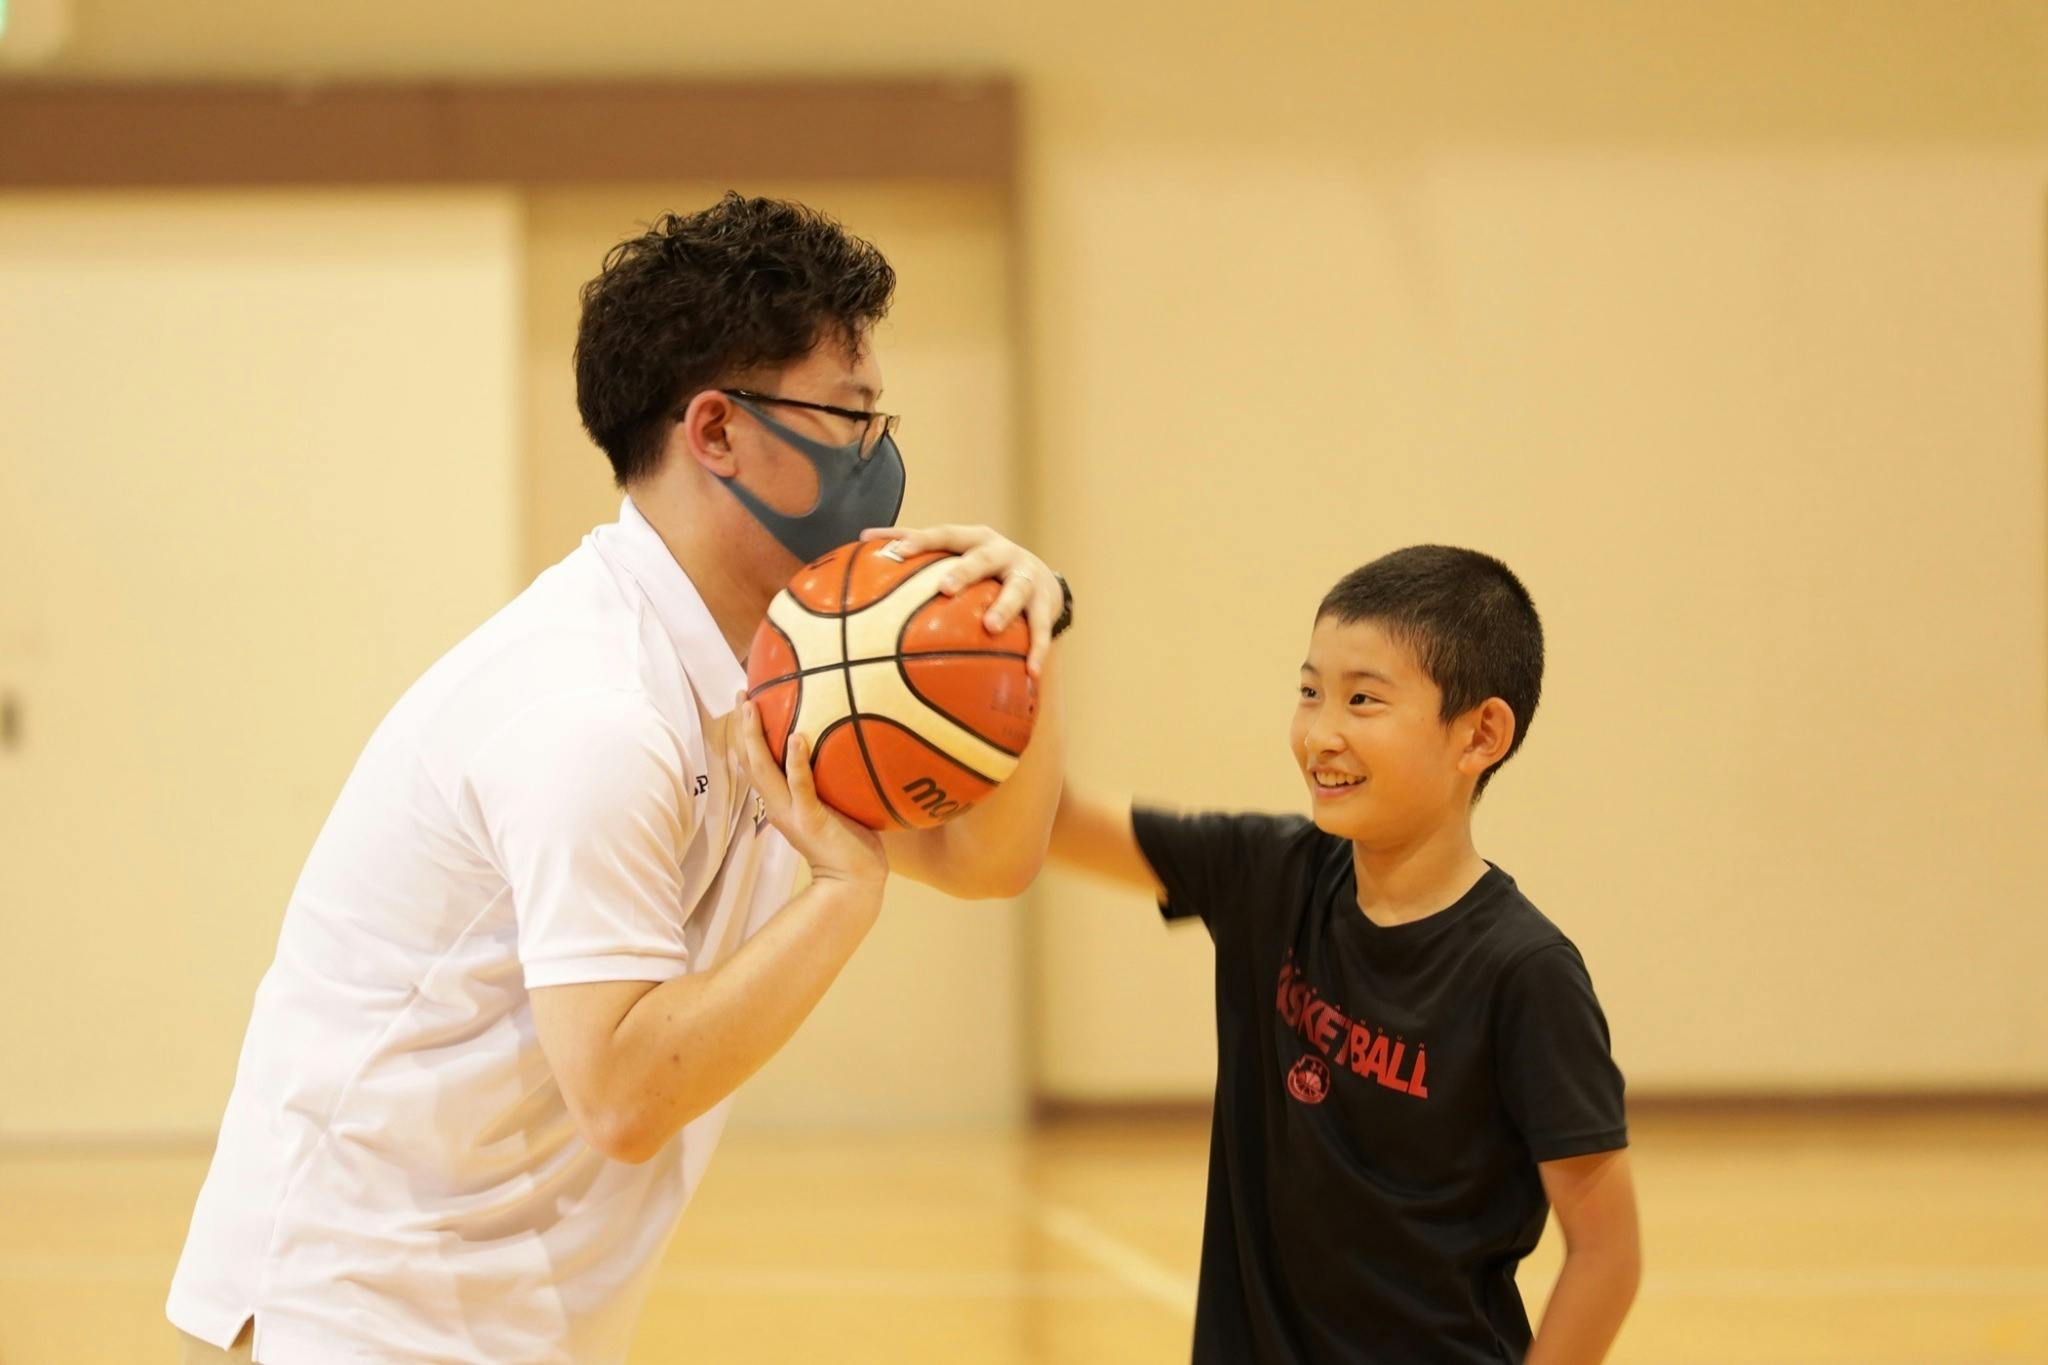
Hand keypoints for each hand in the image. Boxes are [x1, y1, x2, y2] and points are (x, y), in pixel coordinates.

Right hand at [734, 693, 888, 890]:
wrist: (855, 881)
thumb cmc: (850, 843)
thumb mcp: (833, 805)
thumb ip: (827, 780)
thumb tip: (843, 745)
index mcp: (781, 802)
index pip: (756, 764)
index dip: (746, 734)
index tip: (745, 702)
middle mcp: (778, 806)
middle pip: (750, 762)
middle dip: (742, 728)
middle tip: (740, 695)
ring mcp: (791, 813)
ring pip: (764, 772)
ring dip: (755, 739)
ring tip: (751, 708)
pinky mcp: (811, 820)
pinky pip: (800, 787)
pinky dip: (795, 763)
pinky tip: (795, 738)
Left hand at [859, 524, 1062, 675]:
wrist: (1041, 579)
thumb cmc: (983, 566)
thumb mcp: (956, 552)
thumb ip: (915, 545)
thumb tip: (863, 536)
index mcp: (975, 539)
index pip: (945, 534)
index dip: (922, 540)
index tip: (897, 552)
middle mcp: (1003, 553)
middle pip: (983, 558)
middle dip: (965, 571)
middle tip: (944, 588)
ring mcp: (1026, 577)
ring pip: (1017, 591)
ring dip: (1005, 608)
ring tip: (990, 627)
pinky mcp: (1046, 604)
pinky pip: (1042, 629)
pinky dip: (1038, 650)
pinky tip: (1031, 673)